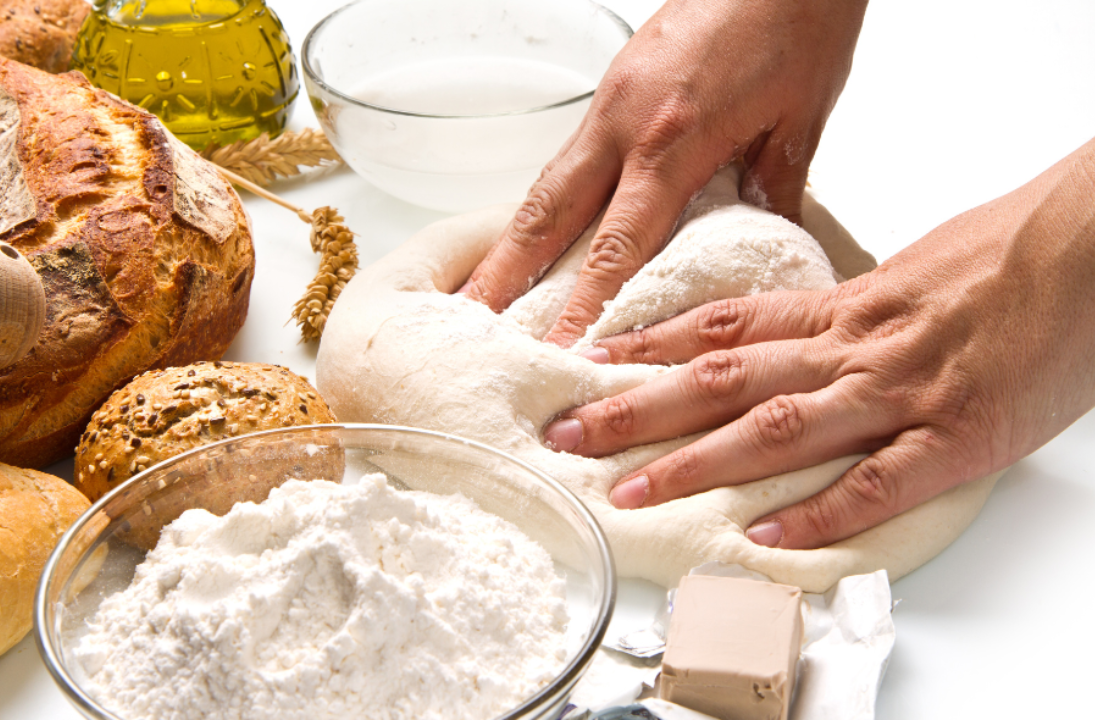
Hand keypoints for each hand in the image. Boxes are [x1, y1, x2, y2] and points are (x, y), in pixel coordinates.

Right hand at [463, 0, 867, 346]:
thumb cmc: (799, 22)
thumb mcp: (799, 120)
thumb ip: (771, 192)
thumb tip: (765, 248)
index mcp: (673, 140)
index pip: (616, 246)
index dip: (583, 304)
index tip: (557, 349)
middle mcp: (625, 123)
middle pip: (548, 214)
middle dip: (506, 275)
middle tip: (474, 323)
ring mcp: (611, 101)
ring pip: (548, 183)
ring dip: (513, 240)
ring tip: (484, 287)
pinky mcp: (614, 85)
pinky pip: (569, 156)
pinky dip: (547, 201)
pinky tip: (537, 231)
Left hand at [541, 138, 1094, 548]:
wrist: (1092, 247)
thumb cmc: (1006, 256)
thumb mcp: (906, 276)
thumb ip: (843, 314)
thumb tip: (792, 337)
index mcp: (841, 311)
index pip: (720, 328)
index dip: (645, 348)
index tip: (586, 366)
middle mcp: (851, 349)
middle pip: (721, 380)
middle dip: (636, 410)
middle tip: (569, 436)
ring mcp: (898, 394)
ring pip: (776, 429)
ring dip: (695, 463)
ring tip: (629, 490)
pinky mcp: (956, 438)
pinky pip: (877, 481)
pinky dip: (820, 512)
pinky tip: (767, 536)